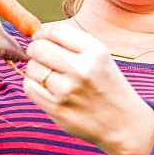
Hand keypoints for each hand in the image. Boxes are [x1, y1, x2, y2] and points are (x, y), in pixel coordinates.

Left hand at [24, 23, 153, 154]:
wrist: (123, 124)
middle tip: (39, 54)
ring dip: (35, 68)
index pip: (56, 30)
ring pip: (32, 68)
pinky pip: (29, 87)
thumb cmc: (108, 86)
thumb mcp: (102, 58)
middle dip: (35, 49)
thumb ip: (73, 44)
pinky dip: (33, 84)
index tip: (41, 37)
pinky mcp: (57, 109)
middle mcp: (82, 69)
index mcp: (96, 52)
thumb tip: (38, 35)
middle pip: (39, 48)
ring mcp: (68, 91)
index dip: (43, 32)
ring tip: (48, 74)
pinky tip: (46, 87)